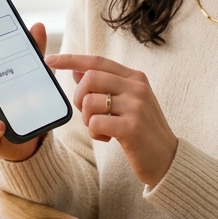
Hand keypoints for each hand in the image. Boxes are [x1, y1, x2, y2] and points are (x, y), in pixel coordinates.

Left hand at [45, 53, 177, 187]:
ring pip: (90, 102)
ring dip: (87, 119)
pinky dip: (95, 133)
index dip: (71, 59)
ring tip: (101, 128)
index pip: (97, 61)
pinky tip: (108, 138)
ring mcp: (136, 106)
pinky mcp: (132, 127)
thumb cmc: (143, 130)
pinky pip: (95, 123)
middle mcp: (137, 87)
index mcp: (135, 77)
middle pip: (90, 78)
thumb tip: (77, 71)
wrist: (167, 158)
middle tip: (87, 113)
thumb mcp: (128, 102)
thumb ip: (106, 86)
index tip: (50, 59)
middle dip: (78, 97)